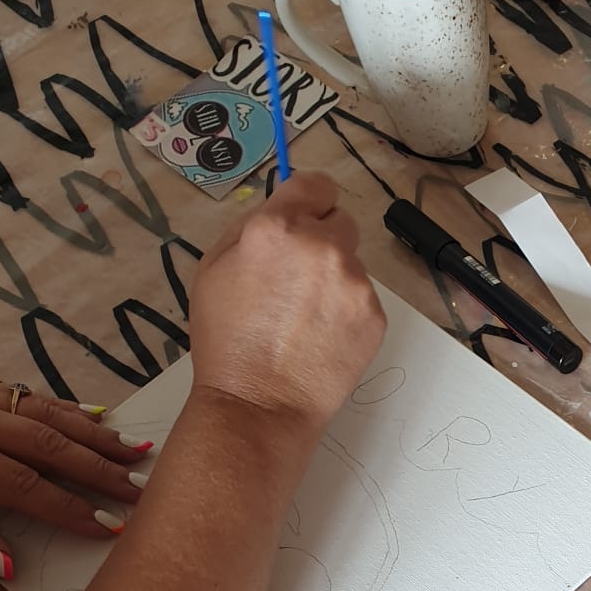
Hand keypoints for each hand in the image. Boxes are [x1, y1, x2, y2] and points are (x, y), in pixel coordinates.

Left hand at [0, 386, 148, 571]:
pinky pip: (31, 396)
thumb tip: (8, 564)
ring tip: (134, 449)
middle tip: (139, 487)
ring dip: (95, 435)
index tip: (108, 526)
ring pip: (48, 416)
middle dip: (98, 469)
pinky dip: (66, 408)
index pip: (25, 486)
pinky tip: (95, 416)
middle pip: (48, 447)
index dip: (69, 508)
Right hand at [188, 173, 384, 433]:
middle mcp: (323, 247)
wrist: (259, 405)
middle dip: (323, 241)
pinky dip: (347, 313)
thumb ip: (253, 227)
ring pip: (353, 264)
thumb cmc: (226, 340)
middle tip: (299, 280)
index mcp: (278, 227)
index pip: (317, 184)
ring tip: (306, 318)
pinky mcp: (375, 316)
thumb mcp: (215, 267)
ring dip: (335, 280)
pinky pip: (364, 299)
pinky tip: (322, 337)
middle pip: (341, 222)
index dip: (310, 201)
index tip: (305, 219)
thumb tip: (282, 204)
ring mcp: (354, 283)